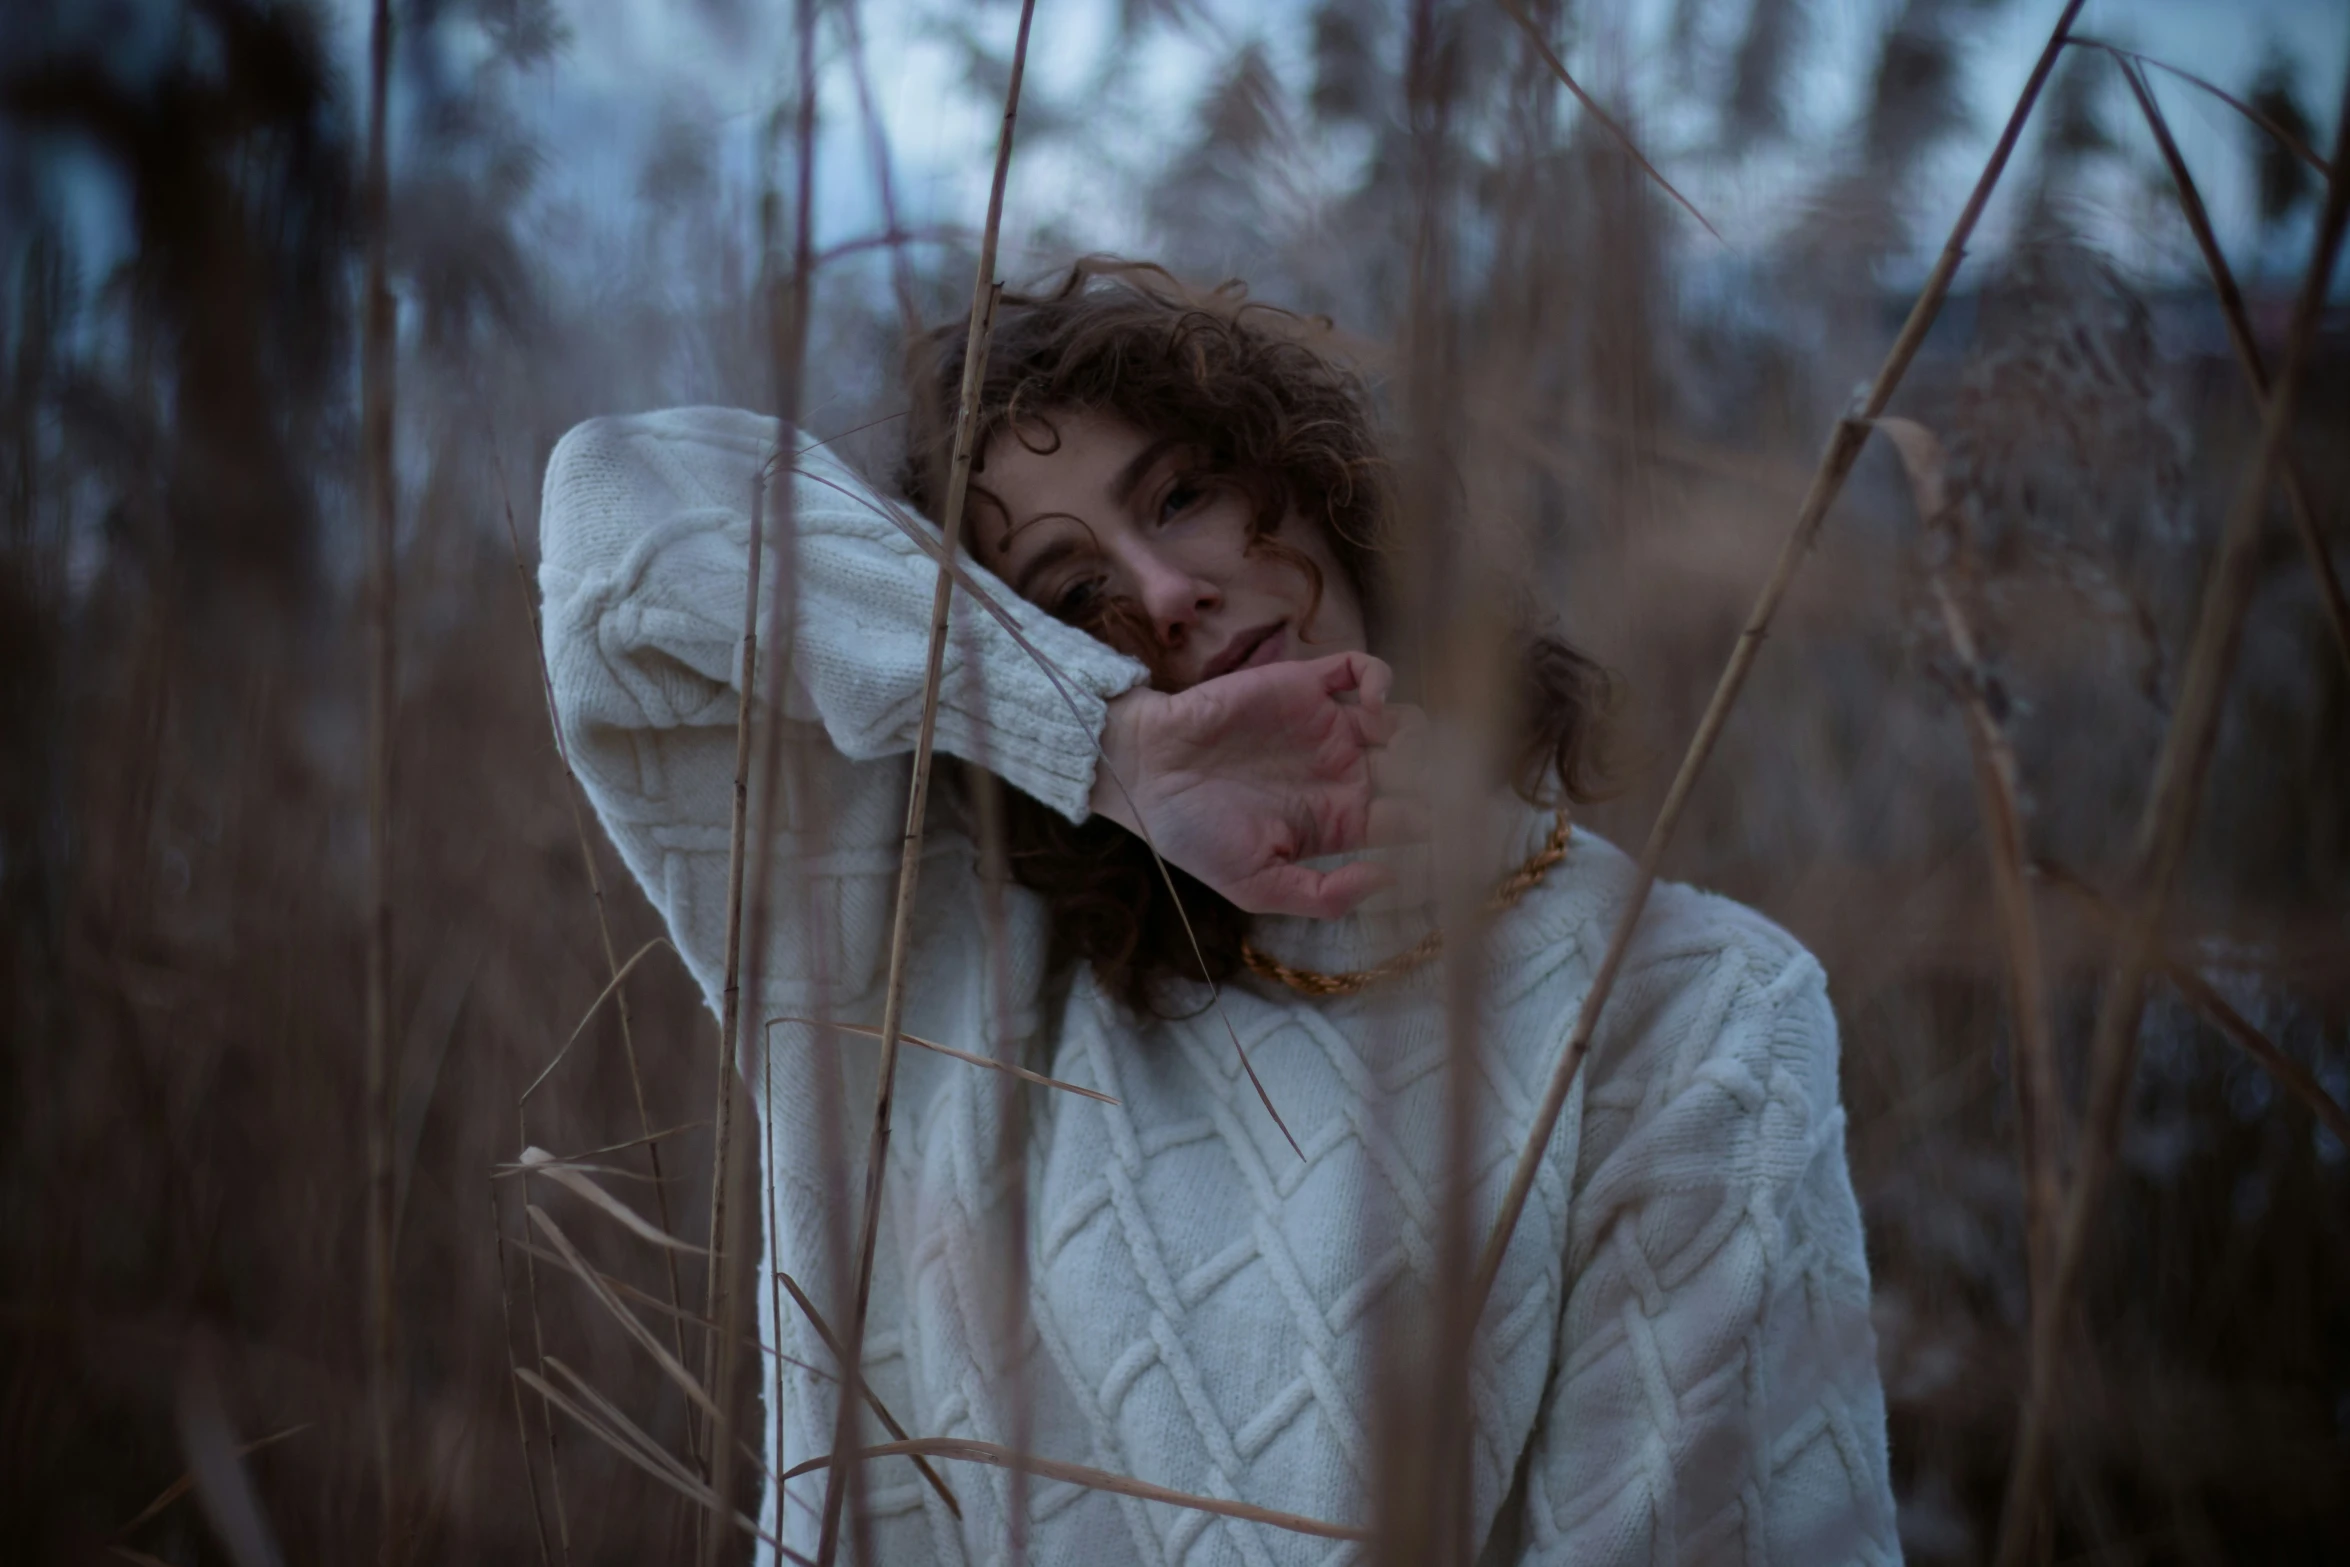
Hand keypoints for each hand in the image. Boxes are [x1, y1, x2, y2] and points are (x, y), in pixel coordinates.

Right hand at [1089, 652, 1430, 918]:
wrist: (1145, 773)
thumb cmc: (1195, 836)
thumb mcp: (1257, 888)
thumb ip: (1324, 896)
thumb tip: (1388, 878)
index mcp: (1339, 823)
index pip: (1412, 822)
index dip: (1437, 825)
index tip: (1446, 833)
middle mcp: (1343, 774)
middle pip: (1420, 768)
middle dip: (1439, 774)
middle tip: (1437, 782)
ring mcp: (1328, 727)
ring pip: (1403, 719)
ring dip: (1418, 730)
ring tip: (1401, 746)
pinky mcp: (1306, 686)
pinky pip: (1362, 671)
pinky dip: (1382, 681)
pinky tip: (1374, 707)